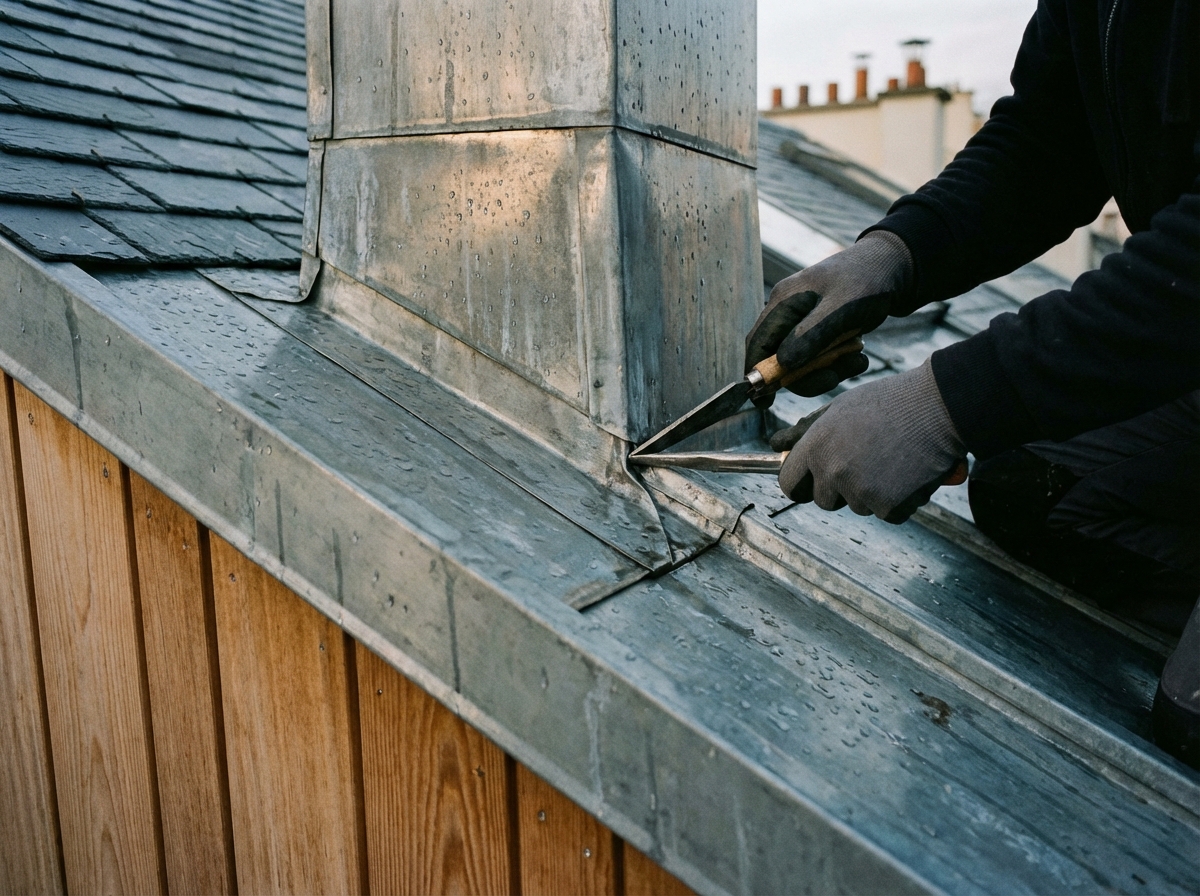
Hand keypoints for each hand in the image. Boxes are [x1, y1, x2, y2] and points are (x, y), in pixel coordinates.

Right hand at [745, 230, 913, 404]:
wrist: (891, 268)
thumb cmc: (866, 281)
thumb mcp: (841, 308)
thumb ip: (811, 335)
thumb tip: (783, 364)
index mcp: (784, 302)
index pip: (758, 342)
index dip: (756, 373)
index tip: (763, 401)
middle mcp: (788, 314)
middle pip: (778, 359)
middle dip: (804, 375)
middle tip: (833, 378)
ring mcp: (803, 324)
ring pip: (801, 363)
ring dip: (826, 371)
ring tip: (857, 361)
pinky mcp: (819, 332)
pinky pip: (819, 359)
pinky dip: (837, 365)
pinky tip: (858, 357)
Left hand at [777, 361, 965, 522]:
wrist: (939, 406)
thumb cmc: (890, 402)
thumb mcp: (840, 408)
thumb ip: (807, 431)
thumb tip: (776, 445)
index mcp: (816, 447)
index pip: (789, 483)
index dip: (801, 485)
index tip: (811, 484)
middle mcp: (832, 472)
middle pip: (824, 500)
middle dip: (841, 489)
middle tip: (867, 463)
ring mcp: (859, 492)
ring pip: (859, 506)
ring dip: (875, 492)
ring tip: (894, 458)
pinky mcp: (888, 507)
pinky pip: (889, 513)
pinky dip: (901, 500)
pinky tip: (910, 472)